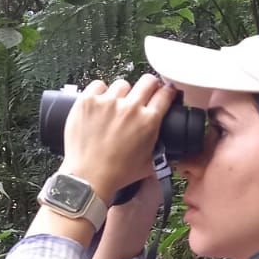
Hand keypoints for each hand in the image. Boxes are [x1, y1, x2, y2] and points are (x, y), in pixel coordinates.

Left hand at [62, 74, 177, 197]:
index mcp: (148, 121)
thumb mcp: (149, 163)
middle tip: (144, 94)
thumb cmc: (117, 174)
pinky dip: (100, 93)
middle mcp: (130, 107)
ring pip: (122, 84)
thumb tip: (170, 146)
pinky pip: (98, 85)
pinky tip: (100, 105)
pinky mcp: (88, 101)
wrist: (88, 177)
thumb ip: (162, 150)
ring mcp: (108, 102)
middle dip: (149, 86)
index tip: (164, 92)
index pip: (165, 93)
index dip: (167, 91)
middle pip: (147, 81)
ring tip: (116, 107)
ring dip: (122, 93)